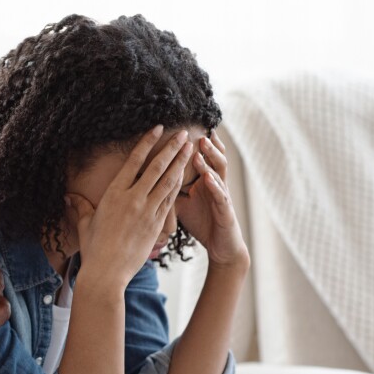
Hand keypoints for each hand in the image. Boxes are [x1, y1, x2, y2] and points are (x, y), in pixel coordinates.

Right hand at [68, 126, 194, 287]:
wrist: (107, 272)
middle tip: (183, 135)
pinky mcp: (156, 225)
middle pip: (156, 168)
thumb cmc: (94, 248)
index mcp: (114, 194)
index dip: (147, 142)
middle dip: (171, 149)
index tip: (158, 129)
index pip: (134, 161)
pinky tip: (185, 176)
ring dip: (180, 164)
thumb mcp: (85, 224)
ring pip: (168, 182)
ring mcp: (147, 212)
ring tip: (190, 150)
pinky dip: (178, 186)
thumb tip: (69, 196)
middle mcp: (133, 199)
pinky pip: (170, 201)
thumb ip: (80, 207)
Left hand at [176, 131, 248, 268]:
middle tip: (191, 128)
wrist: (221, 246)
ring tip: (201, 146)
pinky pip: (221, 195)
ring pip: (218, 172)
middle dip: (203, 143)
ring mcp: (222, 196)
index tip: (181, 127)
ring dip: (209, 158)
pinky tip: (208, 177)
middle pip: (210, 159)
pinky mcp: (226, 211)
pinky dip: (215, 185)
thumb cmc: (202, 222)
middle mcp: (214, 184)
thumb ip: (169, 188)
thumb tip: (148, 178)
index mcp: (204, 181)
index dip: (192, 144)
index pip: (198, 157)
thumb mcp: (182, 203)